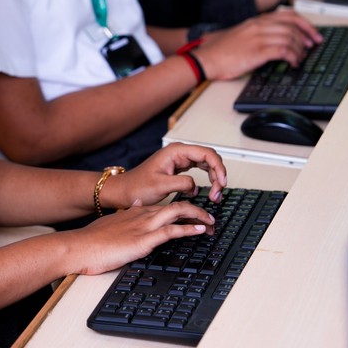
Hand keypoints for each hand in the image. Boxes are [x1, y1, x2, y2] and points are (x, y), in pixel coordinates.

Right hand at [68, 198, 219, 275]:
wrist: (79, 246)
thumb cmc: (92, 241)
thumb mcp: (112, 223)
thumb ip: (126, 216)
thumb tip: (135, 207)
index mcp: (136, 212)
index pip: (165, 205)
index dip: (183, 209)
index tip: (194, 214)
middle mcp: (142, 215)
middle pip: (176, 205)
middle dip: (197, 210)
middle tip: (210, 218)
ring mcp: (144, 226)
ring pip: (178, 212)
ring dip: (198, 216)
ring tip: (212, 223)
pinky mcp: (143, 239)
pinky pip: (171, 231)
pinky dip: (188, 229)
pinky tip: (199, 230)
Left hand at [99, 142, 227, 210]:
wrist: (125, 191)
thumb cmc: (138, 186)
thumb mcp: (160, 185)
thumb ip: (181, 183)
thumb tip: (196, 186)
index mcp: (176, 151)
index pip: (207, 154)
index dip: (218, 168)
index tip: (222, 183)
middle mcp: (180, 153)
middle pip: (210, 158)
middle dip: (218, 175)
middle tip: (218, 194)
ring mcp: (180, 160)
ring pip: (207, 165)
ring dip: (214, 179)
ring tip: (215, 196)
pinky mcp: (180, 169)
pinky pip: (200, 171)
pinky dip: (207, 181)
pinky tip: (207, 192)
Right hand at [196, 11, 322, 79]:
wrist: (206, 59)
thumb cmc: (220, 51)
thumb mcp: (241, 36)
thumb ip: (258, 34)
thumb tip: (277, 42)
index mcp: (256, 21)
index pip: (287, 16)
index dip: (304, 24)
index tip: (312, 33)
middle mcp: (258, 26)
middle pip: (292, 25)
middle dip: (307, 35)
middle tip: (313, 45)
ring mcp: (258, 37)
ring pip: (290, 37)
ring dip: (300, 49)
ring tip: (301, 57)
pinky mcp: (257, 51)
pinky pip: (283, 50)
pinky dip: (293, 57)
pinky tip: (293, 63)